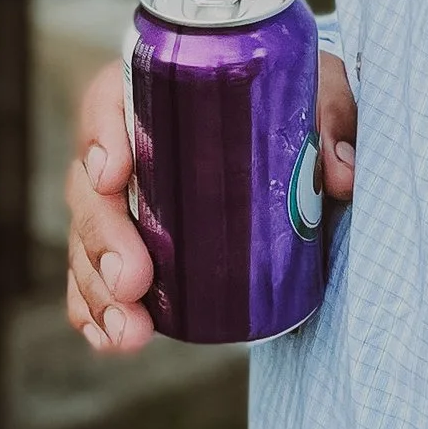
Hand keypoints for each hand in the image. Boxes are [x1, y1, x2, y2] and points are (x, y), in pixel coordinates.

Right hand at [66, 50, 356, 352]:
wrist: (291, 131)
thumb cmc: (293, 99)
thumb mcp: (318, 89)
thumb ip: (332, 117)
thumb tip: (339, 173)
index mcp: (157, 93)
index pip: (108, 104)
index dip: (99, 138)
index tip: (114, 175)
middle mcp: (127, 147)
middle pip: (92, 189)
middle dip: (103, 239)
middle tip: (132, 280)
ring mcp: (123, 201)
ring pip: (88, 241)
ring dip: (97, 289)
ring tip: (127, 331)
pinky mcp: (130, 245)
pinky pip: (95, 277)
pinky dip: (95, 308)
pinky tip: (107, 339)